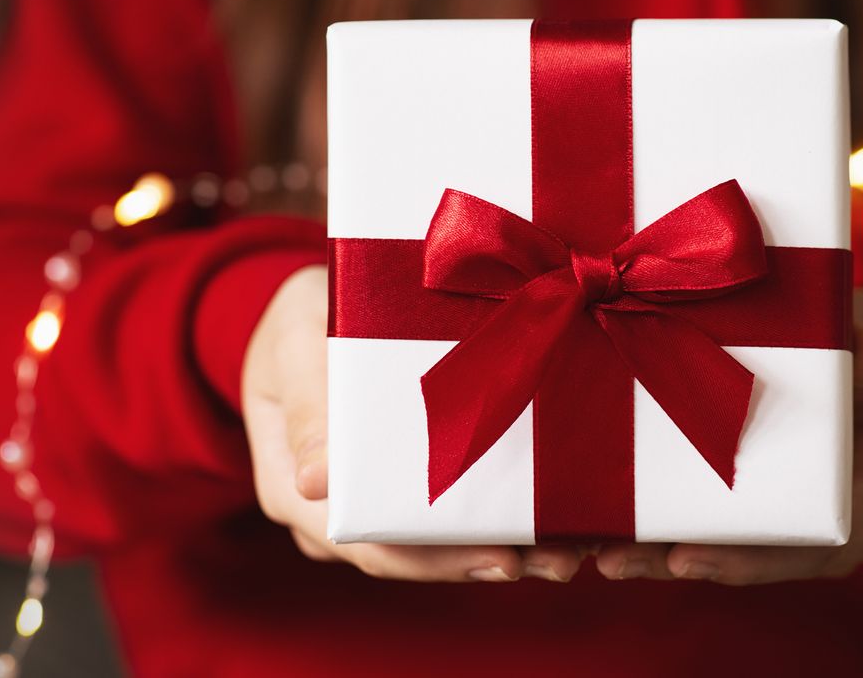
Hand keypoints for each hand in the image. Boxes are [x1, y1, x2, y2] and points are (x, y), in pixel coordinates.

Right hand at [241, 265, 581, 582]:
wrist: (312, 304)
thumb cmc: (300, 316)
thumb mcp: (295, 340)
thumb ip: (307, 402)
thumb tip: (313, 484)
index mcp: (290, 486)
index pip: (367, 540)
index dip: (434, 555)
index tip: (501, 554)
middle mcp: (330, 512)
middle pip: (414, 553)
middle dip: (488, 558)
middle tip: (559, 559)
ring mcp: (369, 502)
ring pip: (438, 541)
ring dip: (507, 547)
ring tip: (571, 549)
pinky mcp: (405, 482)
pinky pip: (452, 509)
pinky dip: (502, 516)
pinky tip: (555, 520)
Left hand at [595, 287, 862, 583]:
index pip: (824, 535)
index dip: (756, 554)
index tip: (686, 556)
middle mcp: (862, 526)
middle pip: (772, 559)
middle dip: (693, 563)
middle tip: (618, 561)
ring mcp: (825, 531)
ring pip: (749, 558)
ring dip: (674, 560)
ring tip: (604, 556)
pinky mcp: (791, 522)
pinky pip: (741, 539)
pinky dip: (686, 537)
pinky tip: (622, 538)